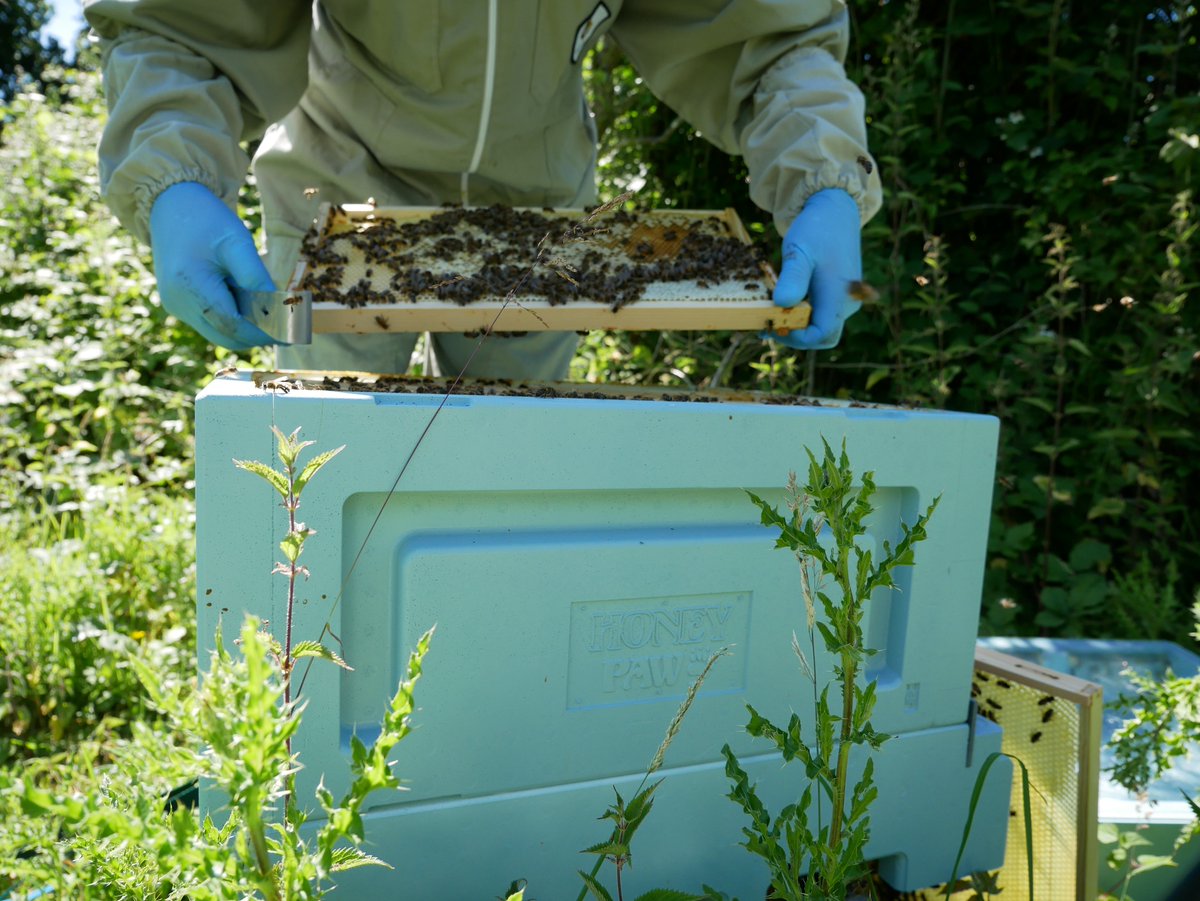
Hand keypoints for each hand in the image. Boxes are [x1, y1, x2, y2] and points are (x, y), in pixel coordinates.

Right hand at [148, 182, 276, 349]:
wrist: (171, 206)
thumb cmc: (208, 220)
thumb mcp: (238, 243)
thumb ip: (256, 278)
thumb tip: (278, 310)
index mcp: (190, 285)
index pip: (232, 326)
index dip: (263, 333)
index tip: (290, 333)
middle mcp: (177, 302)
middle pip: (225, 337)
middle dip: (256, 335)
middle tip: (285, 326)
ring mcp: (175, 306)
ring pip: (218, 333)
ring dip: (244, 327)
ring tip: (263, 304)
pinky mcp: (176, 305)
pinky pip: (209, 322)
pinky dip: (231, 318)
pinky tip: (243, 298)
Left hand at [764, 188, 862, 350]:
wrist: (835, 210)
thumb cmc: (817, 229)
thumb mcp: (799, 251)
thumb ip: (793, 278)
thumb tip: (782, 304)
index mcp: (839, 296)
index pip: (820, 335)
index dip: (795, 338)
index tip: (772, 326)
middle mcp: (845, 303)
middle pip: (821, 336)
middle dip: (795, 336)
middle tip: (768, 324)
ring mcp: (843, 300)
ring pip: (820, 326)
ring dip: (796, 325)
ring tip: (770, 313)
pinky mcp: (837, 294)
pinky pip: (820, 313)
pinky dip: (800, 314)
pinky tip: (781, 303)